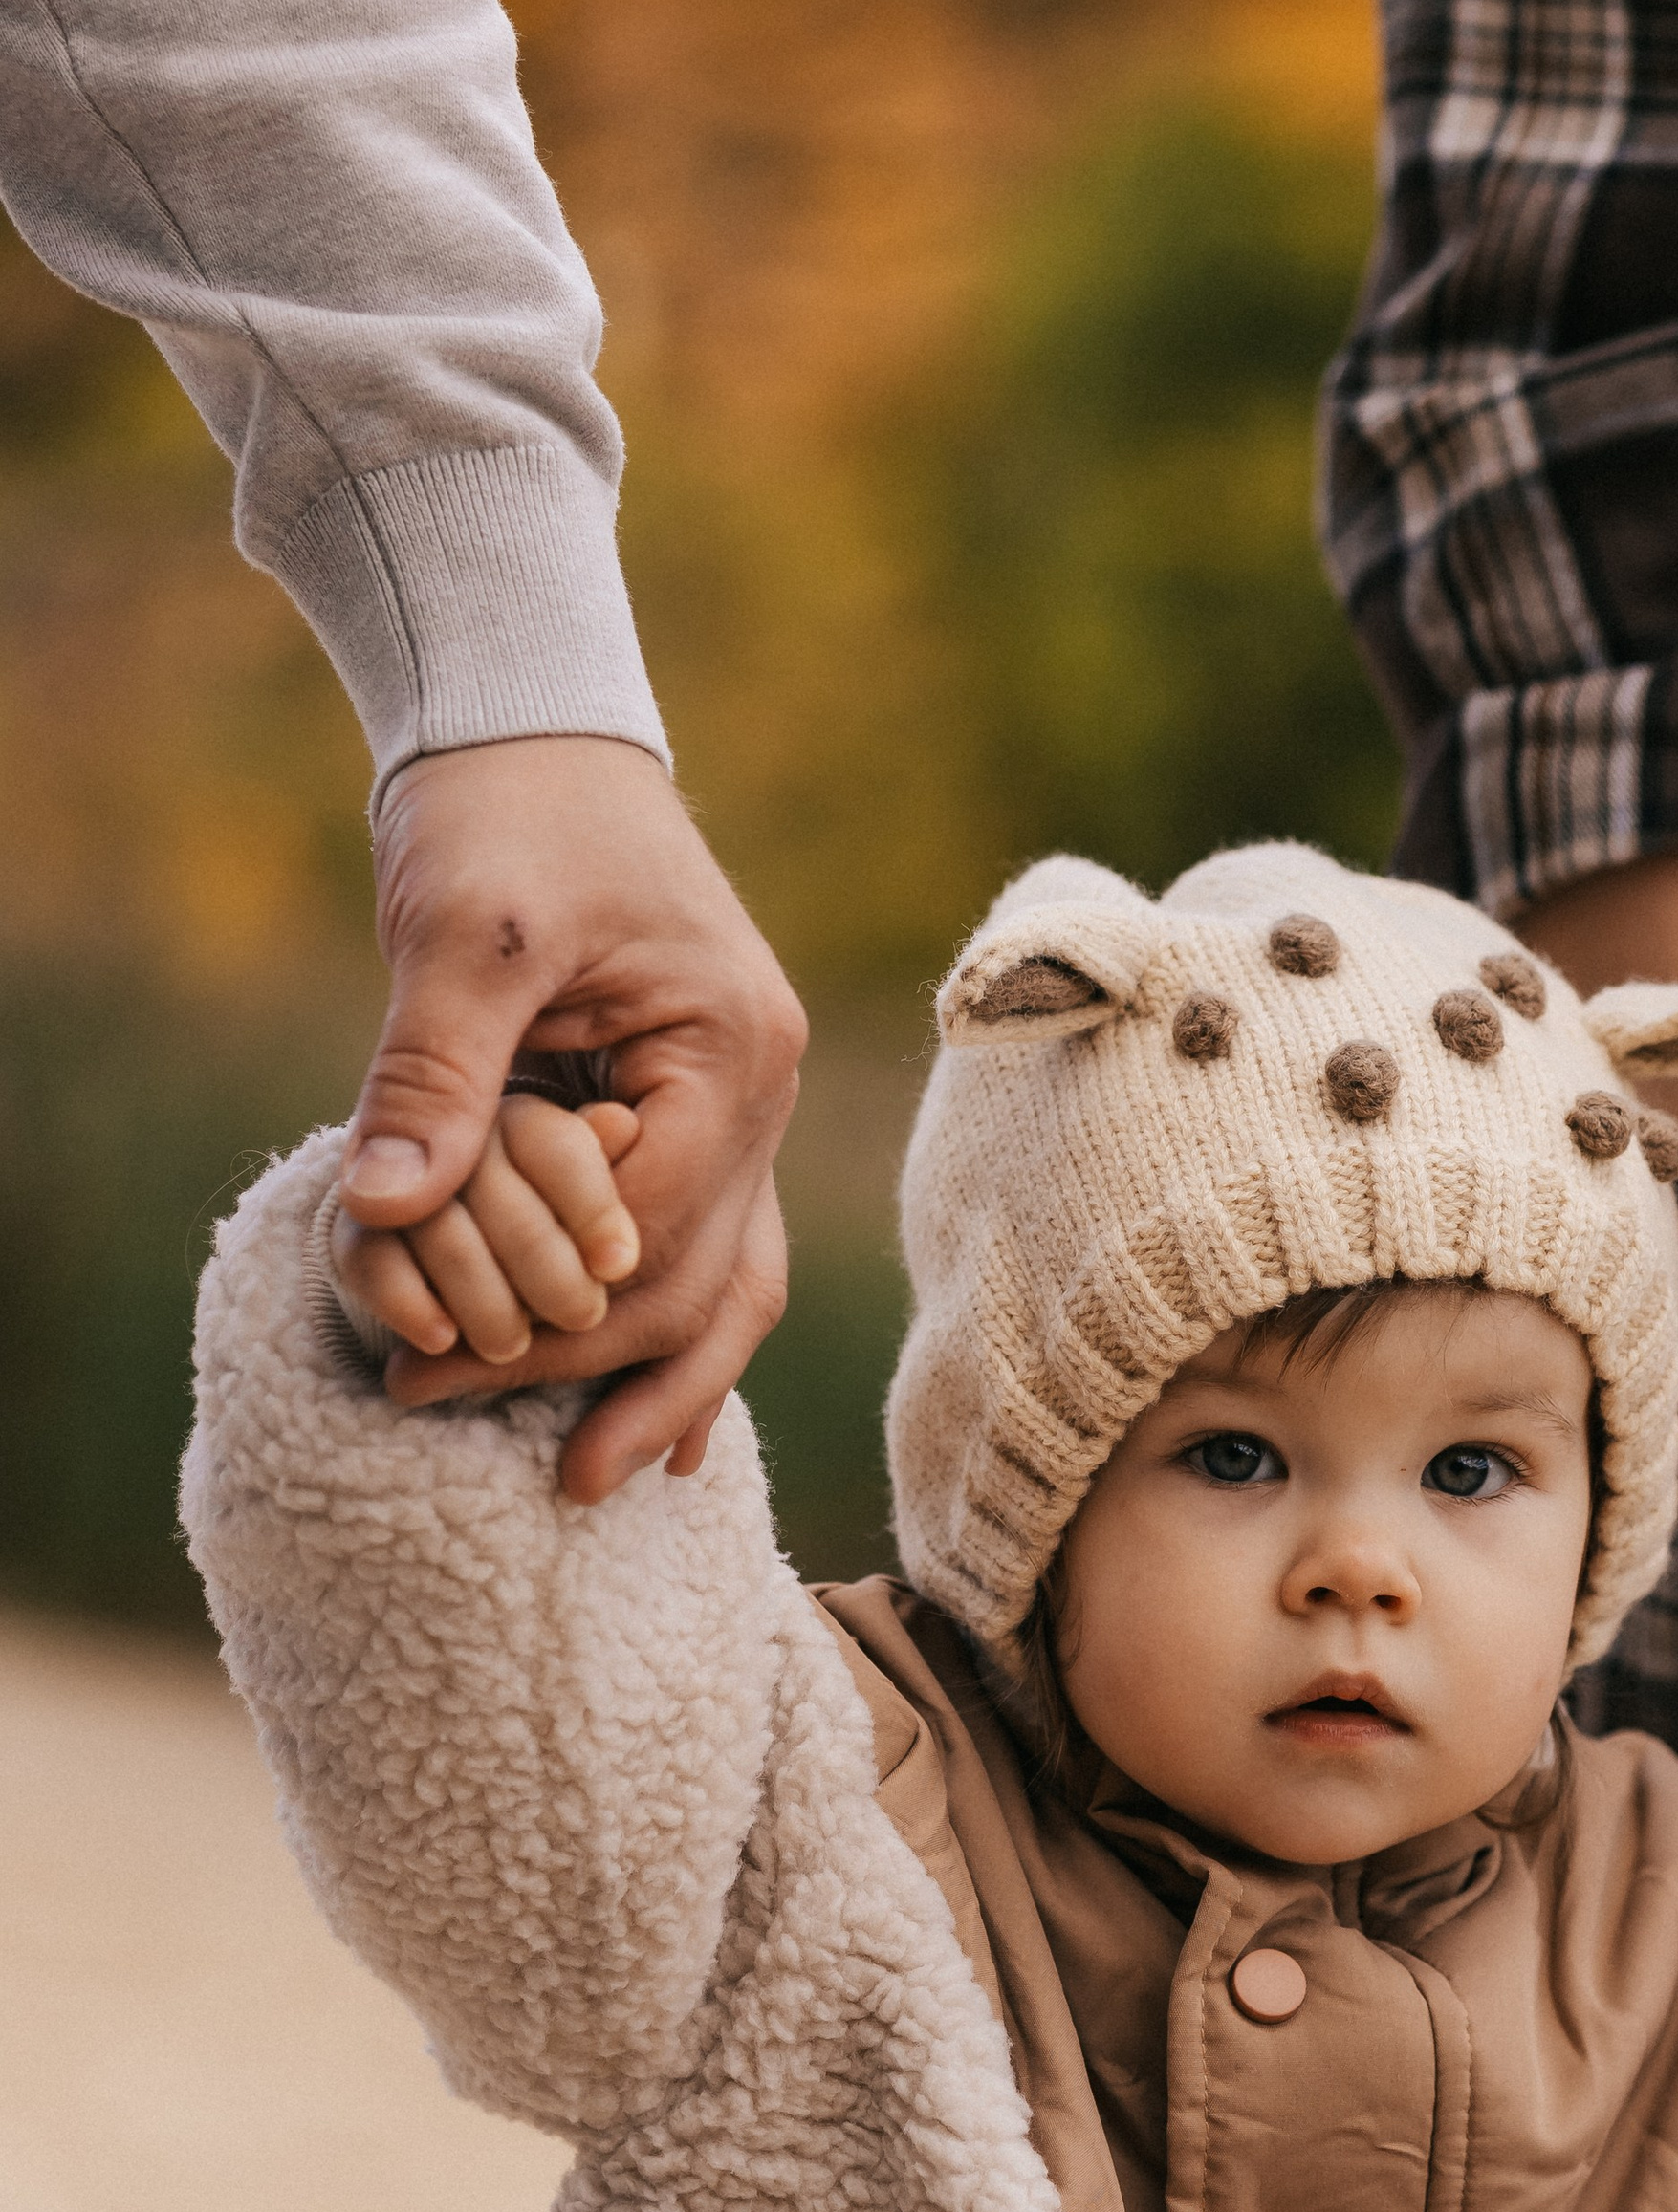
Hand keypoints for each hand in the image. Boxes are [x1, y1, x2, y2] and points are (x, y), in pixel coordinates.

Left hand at [338, 736, 804, 1499]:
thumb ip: (432, 1074)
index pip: (650, 1230)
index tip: (425, 1354)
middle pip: (696, 1283)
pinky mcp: (696, 1113)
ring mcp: (740, 1108)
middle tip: (444, 1415)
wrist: (532, 728)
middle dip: (580, 1367)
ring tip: (586, 1483)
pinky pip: (709, 1252)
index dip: (544, 1305)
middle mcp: (759, 1092)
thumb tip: (384, 1214)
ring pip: (728, 1288)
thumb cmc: (501, 812)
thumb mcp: (458, 933)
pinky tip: (646, 1423)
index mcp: (730, 1050)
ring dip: (657, 1387)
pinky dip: (674, 1336)